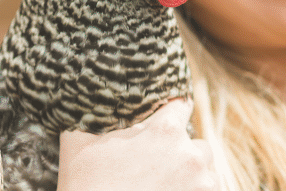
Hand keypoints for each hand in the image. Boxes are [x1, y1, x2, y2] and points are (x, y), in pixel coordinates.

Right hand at [57, 99, 216, 190]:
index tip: (166, 120)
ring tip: (165, 184)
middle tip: (158, 166)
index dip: (172, 113)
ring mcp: (201, 182)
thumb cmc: (85, 187)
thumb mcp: (78, 146)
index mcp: (165, 131)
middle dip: (182, 152)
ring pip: (207, 171)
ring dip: (192, 175)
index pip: (181, 106)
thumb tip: (87, 103)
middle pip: (197, 144)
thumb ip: (90, 120)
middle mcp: (189, 154)